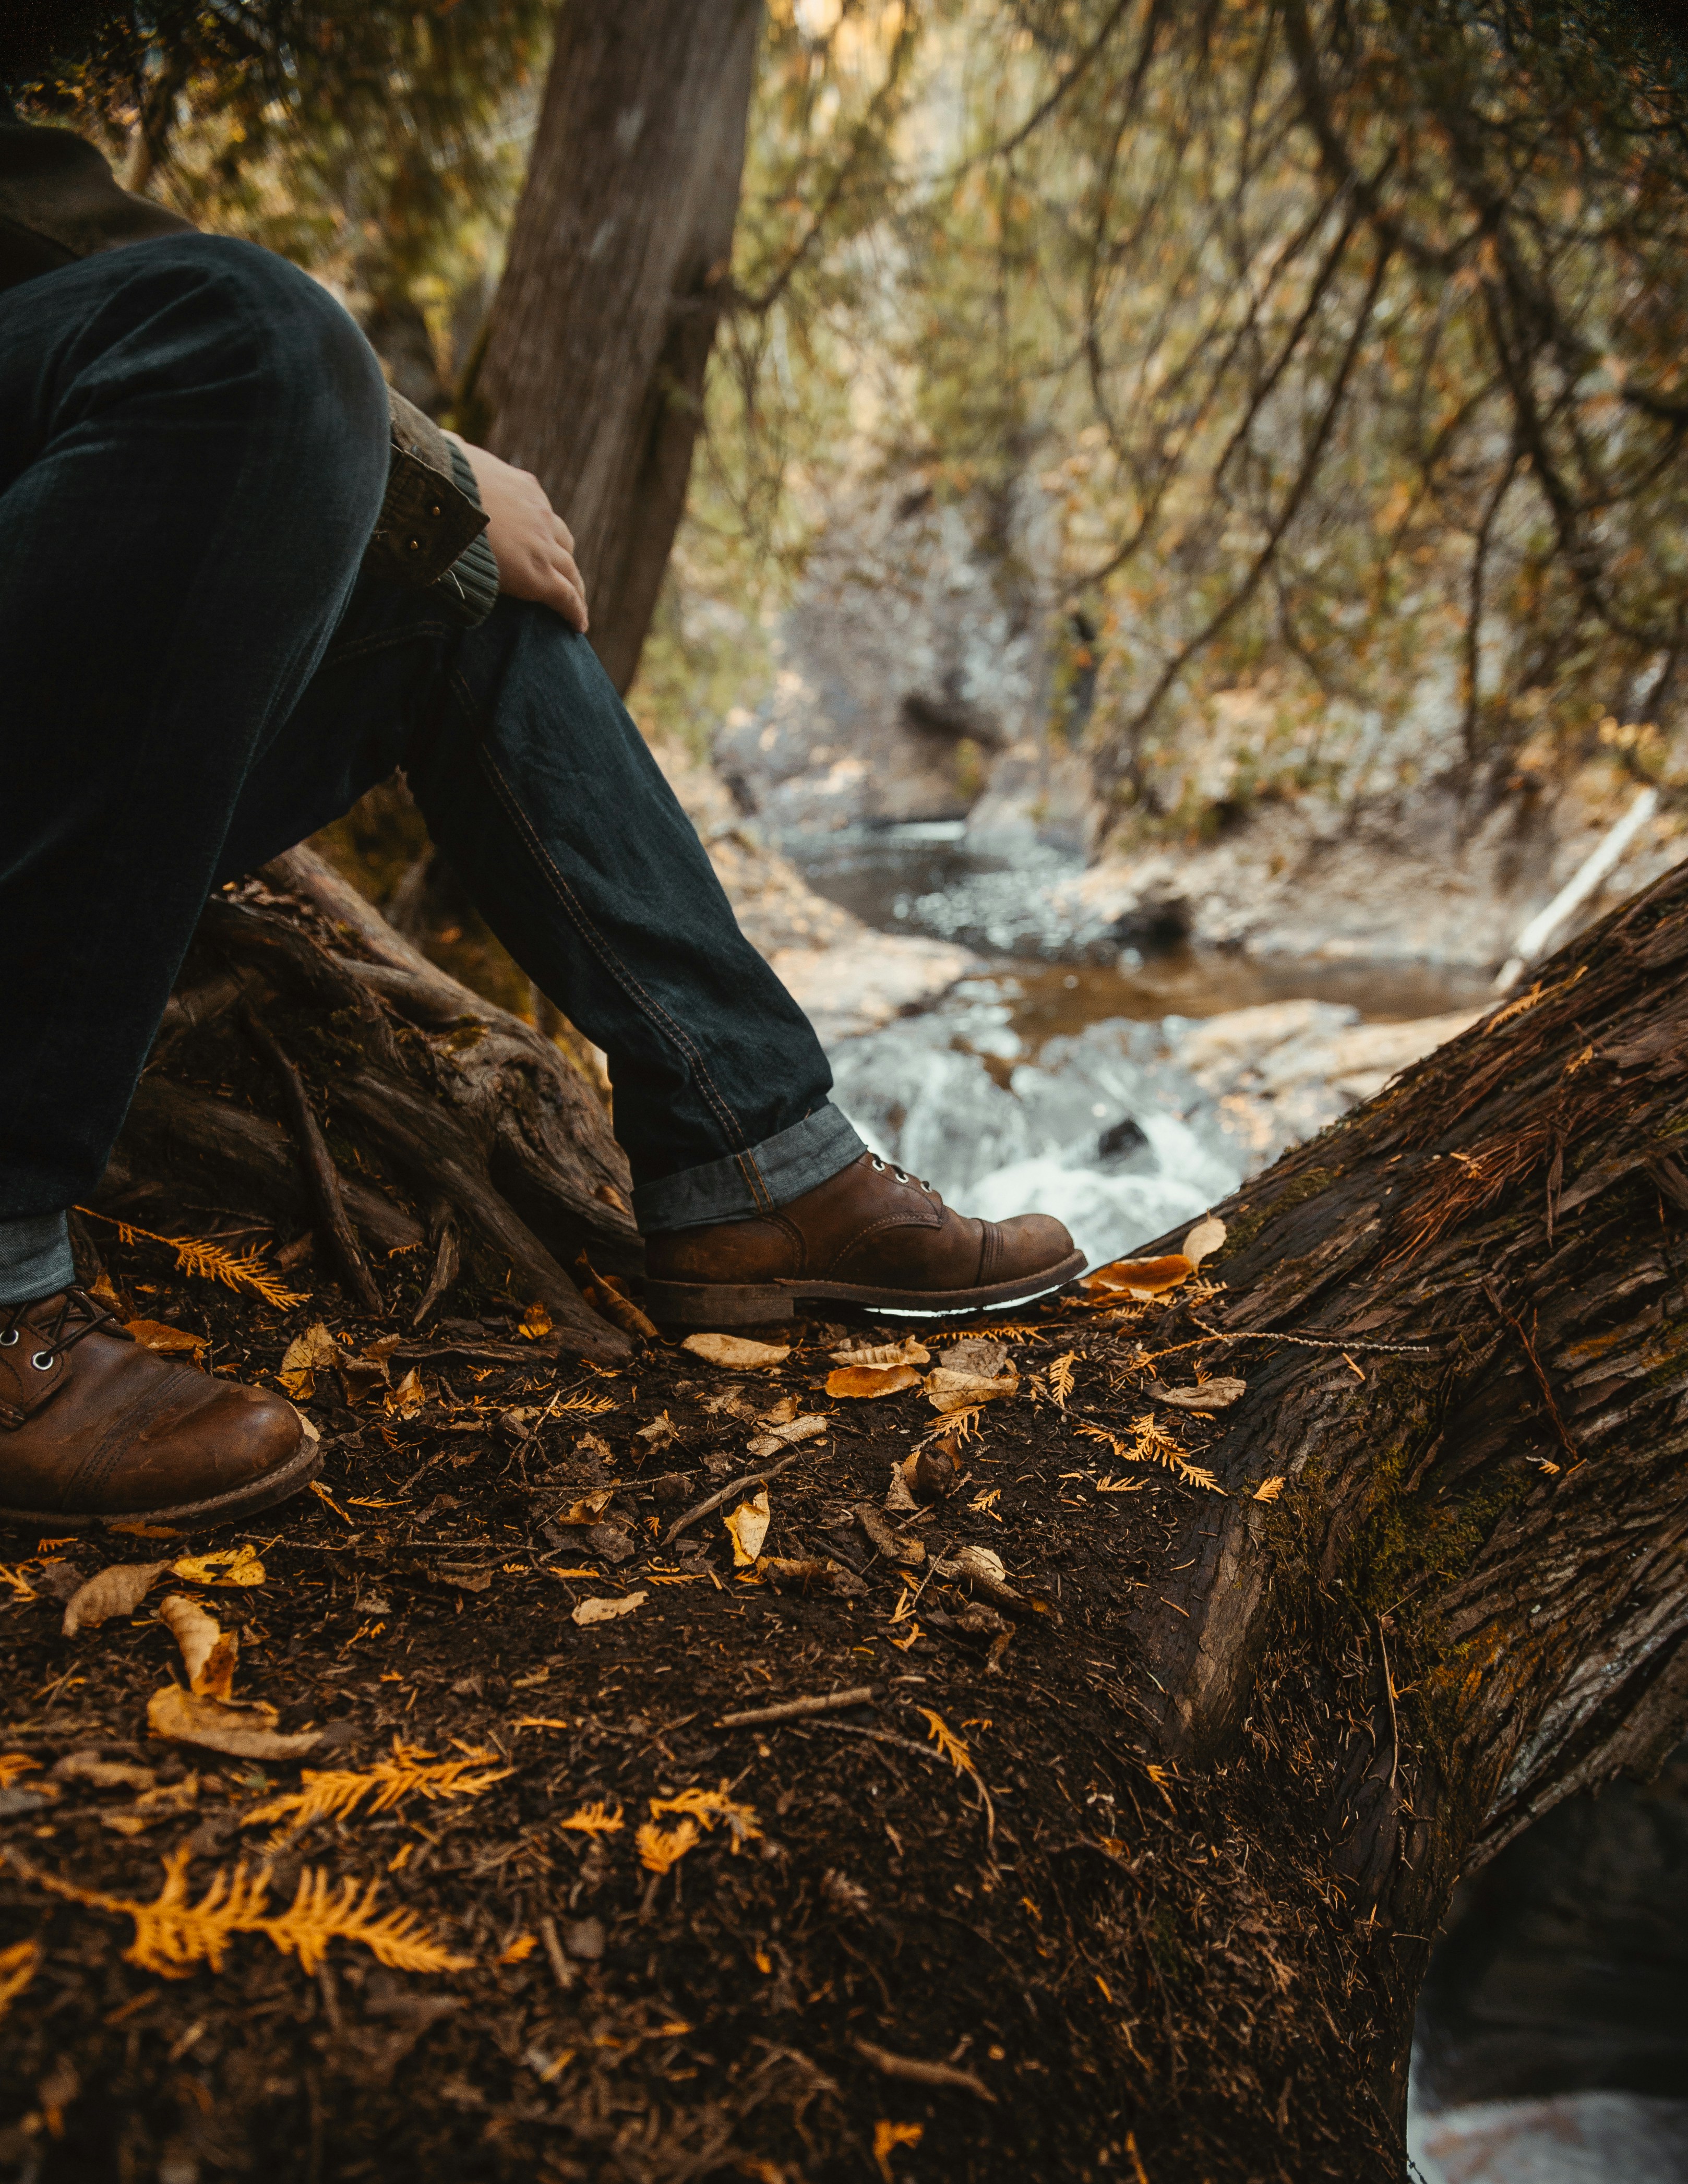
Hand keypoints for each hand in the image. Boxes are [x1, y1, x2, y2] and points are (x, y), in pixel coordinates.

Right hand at [446, 435, 587, 631]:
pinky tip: (578, 626)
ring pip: (570, 571)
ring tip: (574, 605)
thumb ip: (452, 456)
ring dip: (573, 587)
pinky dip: (575, 611)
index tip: (541, 544)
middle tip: (562, 576)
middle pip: (562, 541)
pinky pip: (566, 597)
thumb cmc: (436, 476)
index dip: (543, 531)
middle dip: (562, 558)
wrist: (440, 499)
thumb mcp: (449, 457)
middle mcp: (539, 514)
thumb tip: (440, 445)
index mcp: (521, 487)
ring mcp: (543, 544)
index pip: (540, 513)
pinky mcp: (539, 575)